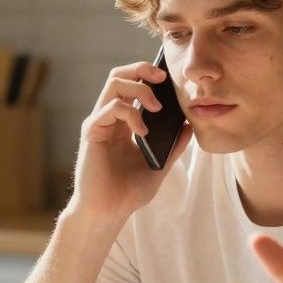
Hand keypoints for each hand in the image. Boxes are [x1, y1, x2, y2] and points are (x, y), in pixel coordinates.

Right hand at [67, 61, 192, 219]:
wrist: (109, 213)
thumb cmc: (128, 192)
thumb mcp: (160, 166)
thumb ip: (174, 146)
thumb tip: (190, 125)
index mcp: (123, 123)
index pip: (132, 85)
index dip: (148, 75)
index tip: (169, 79)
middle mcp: (109, 118)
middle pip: (120, 75)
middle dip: (142, 69)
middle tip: (163, 78)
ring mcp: (99, 123)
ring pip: (114, 83)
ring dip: (140, 89)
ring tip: (156, 107)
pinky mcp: (92, 132)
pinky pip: (110, 108)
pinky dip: (131, 114)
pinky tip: (143, 132)